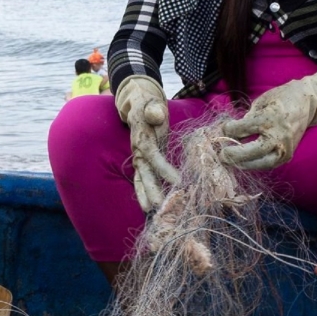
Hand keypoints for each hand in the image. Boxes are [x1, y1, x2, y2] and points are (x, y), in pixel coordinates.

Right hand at [113, 75, 179, 211]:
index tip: (178, 181)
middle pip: (144, 173)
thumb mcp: (151, 102)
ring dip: (146, 195)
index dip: (163, 168)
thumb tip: (156, 115)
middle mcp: (138, 150)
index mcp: (142, 137)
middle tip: (161, 206)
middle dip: (151, 190)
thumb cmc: (148, 104)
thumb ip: (153, 109)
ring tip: (152, 212)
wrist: (138, 104)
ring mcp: (139, 157)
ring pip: (141, 179)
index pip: (153, 155)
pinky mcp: (144, 161)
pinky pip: (144, 178)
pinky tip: (152, 205)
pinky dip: (147, 192)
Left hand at [220, 58, 316, 170]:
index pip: (242, 129)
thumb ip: (247, 117)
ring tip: (231, 162)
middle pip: (252, 151)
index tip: (223, 129)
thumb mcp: (261, 102)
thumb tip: (231, 132)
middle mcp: (279, 135)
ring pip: (261, 163)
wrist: (309, 102)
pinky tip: (244, 161)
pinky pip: (269, 164)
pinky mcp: (288, 154)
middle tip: (221, 155)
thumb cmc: (282, 98)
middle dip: (233, 155)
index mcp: (270, 118)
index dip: (229, 130)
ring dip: (243, 164)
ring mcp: (285, 147)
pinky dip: (255, 164)